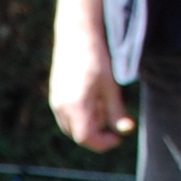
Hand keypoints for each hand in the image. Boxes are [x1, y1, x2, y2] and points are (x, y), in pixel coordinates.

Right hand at [47, 0, 132, 151]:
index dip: (103, 143)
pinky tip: (92, 102)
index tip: (117, 139)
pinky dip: (81, 118)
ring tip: (102, 109)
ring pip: (72, 128)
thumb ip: (117, 111)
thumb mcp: (111, 86)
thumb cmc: (96, 59)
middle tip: (113, 125)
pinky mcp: (54, 98)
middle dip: (97, 135)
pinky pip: (67, 118)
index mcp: (76, 106)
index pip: (86, 138)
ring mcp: (55, 104)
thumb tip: (125, 130)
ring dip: (88, 126)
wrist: (76, 38)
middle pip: (78, 136)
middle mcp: (61, 108)